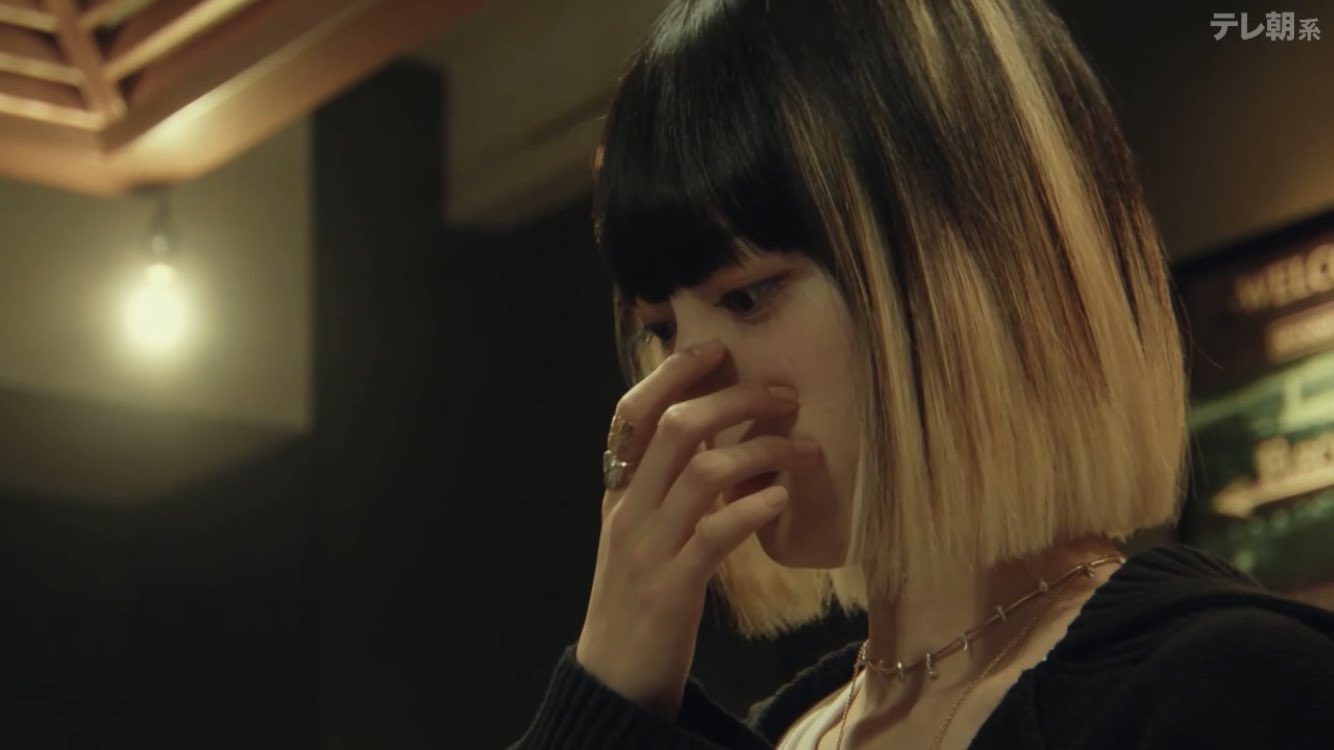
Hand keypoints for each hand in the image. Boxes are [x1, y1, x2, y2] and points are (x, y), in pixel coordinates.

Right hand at [574, 340, 821, 719]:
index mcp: (618, 493)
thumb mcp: (642, 534)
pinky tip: (782, 498)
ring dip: (760, 451)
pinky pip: (713, 535)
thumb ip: (666, 489)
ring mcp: (646, 549)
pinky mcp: (670, 589)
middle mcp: (627, 511)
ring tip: (804, 449)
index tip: (716, 348)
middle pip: (676, 429)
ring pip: (702, 474)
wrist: (612, 678)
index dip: (671, 372)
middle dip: (734, 400)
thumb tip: (715, 442)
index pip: (633, 413)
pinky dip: (752, 509)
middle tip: (784, 394)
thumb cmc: (638, 599)